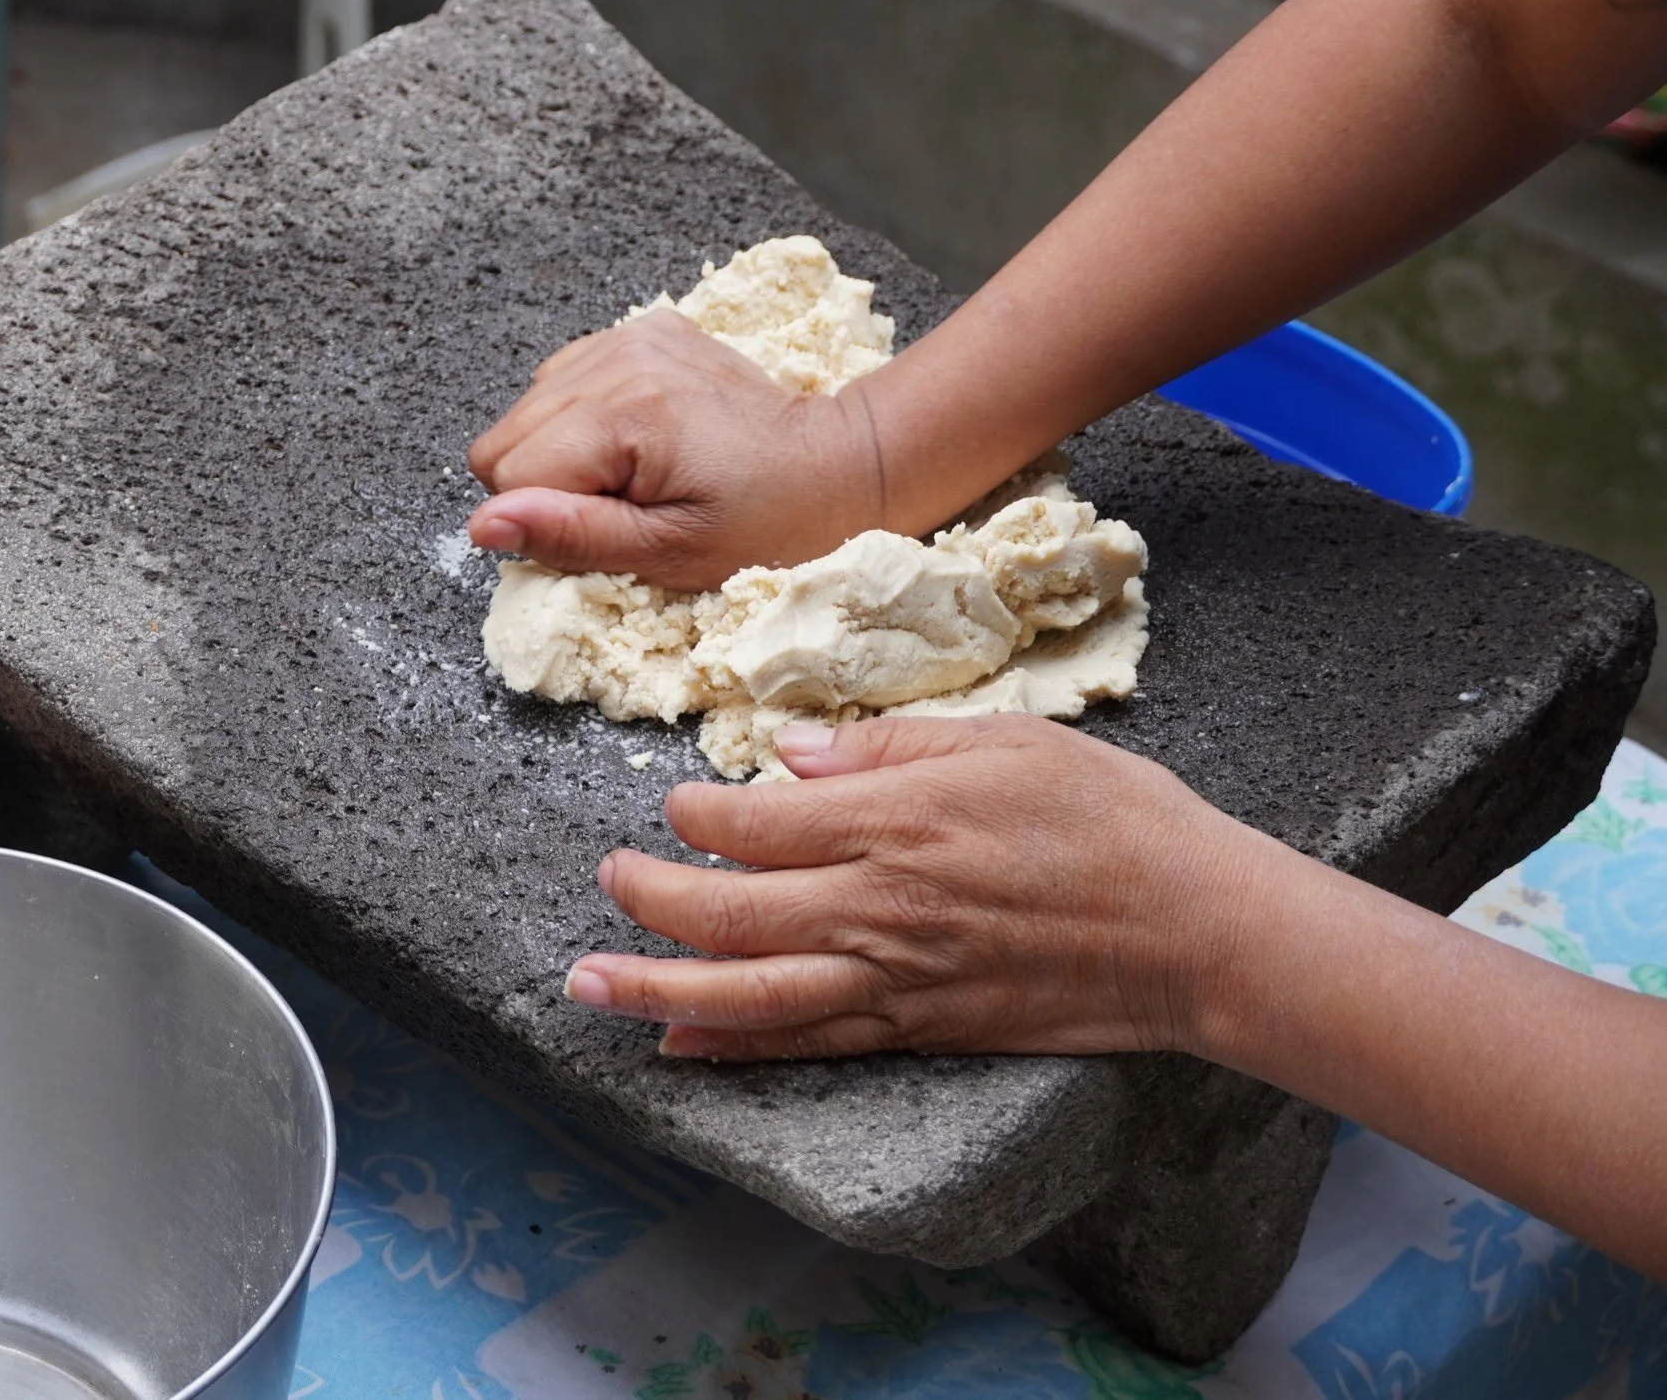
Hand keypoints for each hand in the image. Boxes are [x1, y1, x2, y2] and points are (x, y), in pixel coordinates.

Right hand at [466, 310, 882, 588]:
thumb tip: (481, 526)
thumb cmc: (768, 523)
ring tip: (639, 473)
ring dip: (567, 452)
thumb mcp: (669, 552)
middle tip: (628, 504)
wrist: (838, 467)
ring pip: (528, 410)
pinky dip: (588, 418)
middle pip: (504, 440)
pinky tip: (642, 440)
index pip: (507, 475)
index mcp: (624, 413)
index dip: (549, 519)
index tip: (615, 528)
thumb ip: (571, 536)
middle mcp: (617, 358)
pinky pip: (566, 380)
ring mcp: (629, 336)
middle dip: (551, 485)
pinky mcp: (643, 331)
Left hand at [563, 714, 1290, 1059]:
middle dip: (649, 901)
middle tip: (607, 882)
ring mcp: (896, 981)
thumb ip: (884, 748)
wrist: (1198, 930)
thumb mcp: (1004, 740)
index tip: (678, 803)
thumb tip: (788, 754)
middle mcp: (878, 909)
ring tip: (589, 985)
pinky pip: (809, 1043)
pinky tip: (682, 1045)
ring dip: (657, 991)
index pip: (754, 821)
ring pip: (749, 995)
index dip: (699, 812)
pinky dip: (737, 1047)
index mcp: (894, 822)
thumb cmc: (1113, 819)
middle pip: (728, 915)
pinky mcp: (922, 1032)